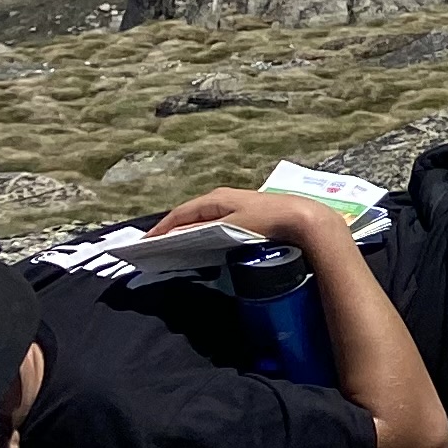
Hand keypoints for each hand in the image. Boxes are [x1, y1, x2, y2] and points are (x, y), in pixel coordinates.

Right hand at [152, 190, 348, 256]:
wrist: (302, 219)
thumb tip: (173, 234)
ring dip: (187, 232)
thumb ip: (201, 230)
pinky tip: (201, 245)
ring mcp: (234, 205)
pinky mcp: (246, 214)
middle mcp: (222, 198)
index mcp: (214, 198)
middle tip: (155, 249)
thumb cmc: (266, 222)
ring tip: (173, 249)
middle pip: (189, 216)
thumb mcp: (229, 227)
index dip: (161, 229)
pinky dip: (203, 233)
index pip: (179, 214)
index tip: (145, 244)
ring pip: (202, 219)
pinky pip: (215, 223)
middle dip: (171, 230)